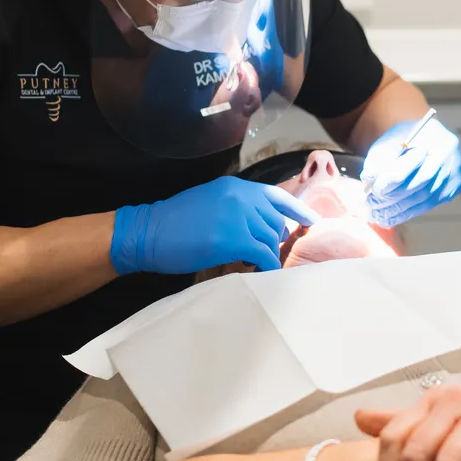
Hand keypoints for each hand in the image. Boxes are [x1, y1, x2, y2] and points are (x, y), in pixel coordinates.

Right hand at [109, 177, 314, 275]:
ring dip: (268, 254)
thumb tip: (260, 225)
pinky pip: (263, 256)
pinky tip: (261, 273)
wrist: (147, 232)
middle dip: (275, 241)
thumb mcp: (210, 202)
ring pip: (271, 240)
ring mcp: (238, 217)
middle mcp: (241, 197)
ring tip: (257, 264)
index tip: (313, 222)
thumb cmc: (174, 222)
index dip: (298, 210)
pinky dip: (267, 267)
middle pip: (276, 222)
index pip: (277, 196)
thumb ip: (237, 207)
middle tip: (266, 255)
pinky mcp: (232, 239)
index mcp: (236, 187)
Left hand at [363, 117, 460, 227]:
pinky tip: (393, 217)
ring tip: (379, 216)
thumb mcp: (386, 142)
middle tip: (373, 207)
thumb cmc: (402, 140)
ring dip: (400, 211)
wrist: (425, 139)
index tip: (374, 191)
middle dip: (393, 199)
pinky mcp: (455, 185)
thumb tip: (368, 179)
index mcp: (432, 134)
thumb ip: (377, 159)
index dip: (390, 180)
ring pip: (426, 198)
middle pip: (419, 183)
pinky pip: (431, 203)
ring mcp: (455, 171)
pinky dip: (410, 212)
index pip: (411, 163)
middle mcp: (449, 153)